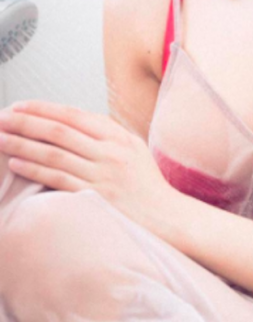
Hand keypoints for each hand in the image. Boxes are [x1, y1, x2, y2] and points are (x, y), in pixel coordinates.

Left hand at [0, 99, 176, 237]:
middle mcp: (110, 152)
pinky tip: (16, 163)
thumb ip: (108, 134)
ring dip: (23, 145)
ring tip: (1, 138)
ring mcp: (102, 174)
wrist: (166, 216)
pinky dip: (34, 170)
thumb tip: (76, 121)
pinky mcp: (95, 197)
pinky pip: (58, 179)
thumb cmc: (147, 184)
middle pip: (59, 131)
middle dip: (26, 123)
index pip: (74, 115)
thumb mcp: (135, 149)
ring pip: (54, 154)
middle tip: (2, 118)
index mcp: (118, 136)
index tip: (20, 105)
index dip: (44, 109)